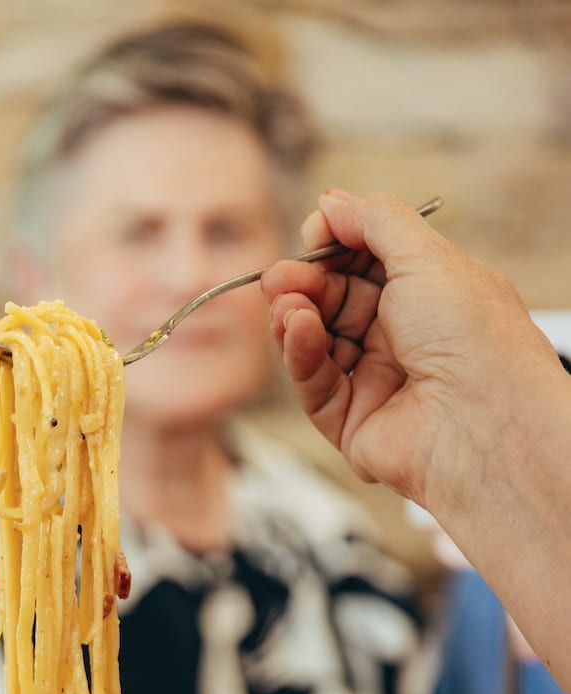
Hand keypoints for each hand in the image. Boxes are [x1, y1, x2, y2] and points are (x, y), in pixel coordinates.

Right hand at [260, 190, 563, 514]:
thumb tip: (332, 202)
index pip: (367, 264)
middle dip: (304, 285)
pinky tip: (298, 331)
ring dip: (296, 318)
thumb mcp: (425, 256)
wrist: (483, 419)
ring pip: (318, 344)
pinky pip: (315, 385)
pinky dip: (301, 355)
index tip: (315, 234)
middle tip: (279, 276)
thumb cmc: (474, 339)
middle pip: (335, 303)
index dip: (336, 248)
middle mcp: (404, 338)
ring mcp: (377, 381)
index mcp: (430, 295)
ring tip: (285, 304)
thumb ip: (374, 222)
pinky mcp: (352, 422)